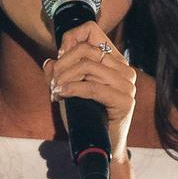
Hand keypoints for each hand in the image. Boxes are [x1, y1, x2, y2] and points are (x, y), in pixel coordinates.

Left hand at [45, 21, 136, 165]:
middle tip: (53, 82)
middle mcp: (125, 70)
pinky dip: (72, 89)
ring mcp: (127, 85)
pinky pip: (91, 87)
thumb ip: (60, 72)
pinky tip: (61, 95)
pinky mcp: (124, 101)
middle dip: (62, 64)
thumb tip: (50, 60)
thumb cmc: (86, 117)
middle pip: (86, 49)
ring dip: (64, 78)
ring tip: (56, 91)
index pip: (92, 30)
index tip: (58, 57)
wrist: (101, 148)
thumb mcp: (69, 89)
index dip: (70, 38)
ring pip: (87, 66)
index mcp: (115, 61)